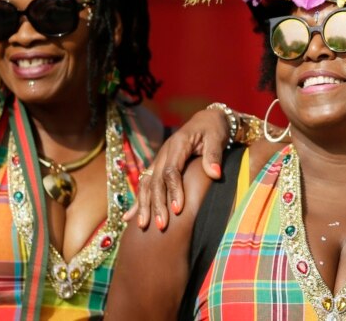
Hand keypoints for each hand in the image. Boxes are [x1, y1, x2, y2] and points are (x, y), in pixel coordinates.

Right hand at [123, 106, 230, 229]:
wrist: (207, 120)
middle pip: (156, 181)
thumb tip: (215, 174)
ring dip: (144, 205)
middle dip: (156, 204)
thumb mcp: (217, 137)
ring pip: (147, 184)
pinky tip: (128, 217)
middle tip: (161, 225)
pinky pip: (145, 184)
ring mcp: (159, 160)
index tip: (178, 209)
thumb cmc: (214, 129)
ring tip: (143, 225)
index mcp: (178, 145)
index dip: (173, 190)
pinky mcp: (158, 166)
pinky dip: (137, 201)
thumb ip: (214, 155)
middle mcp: (164, 153)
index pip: (171, 171)